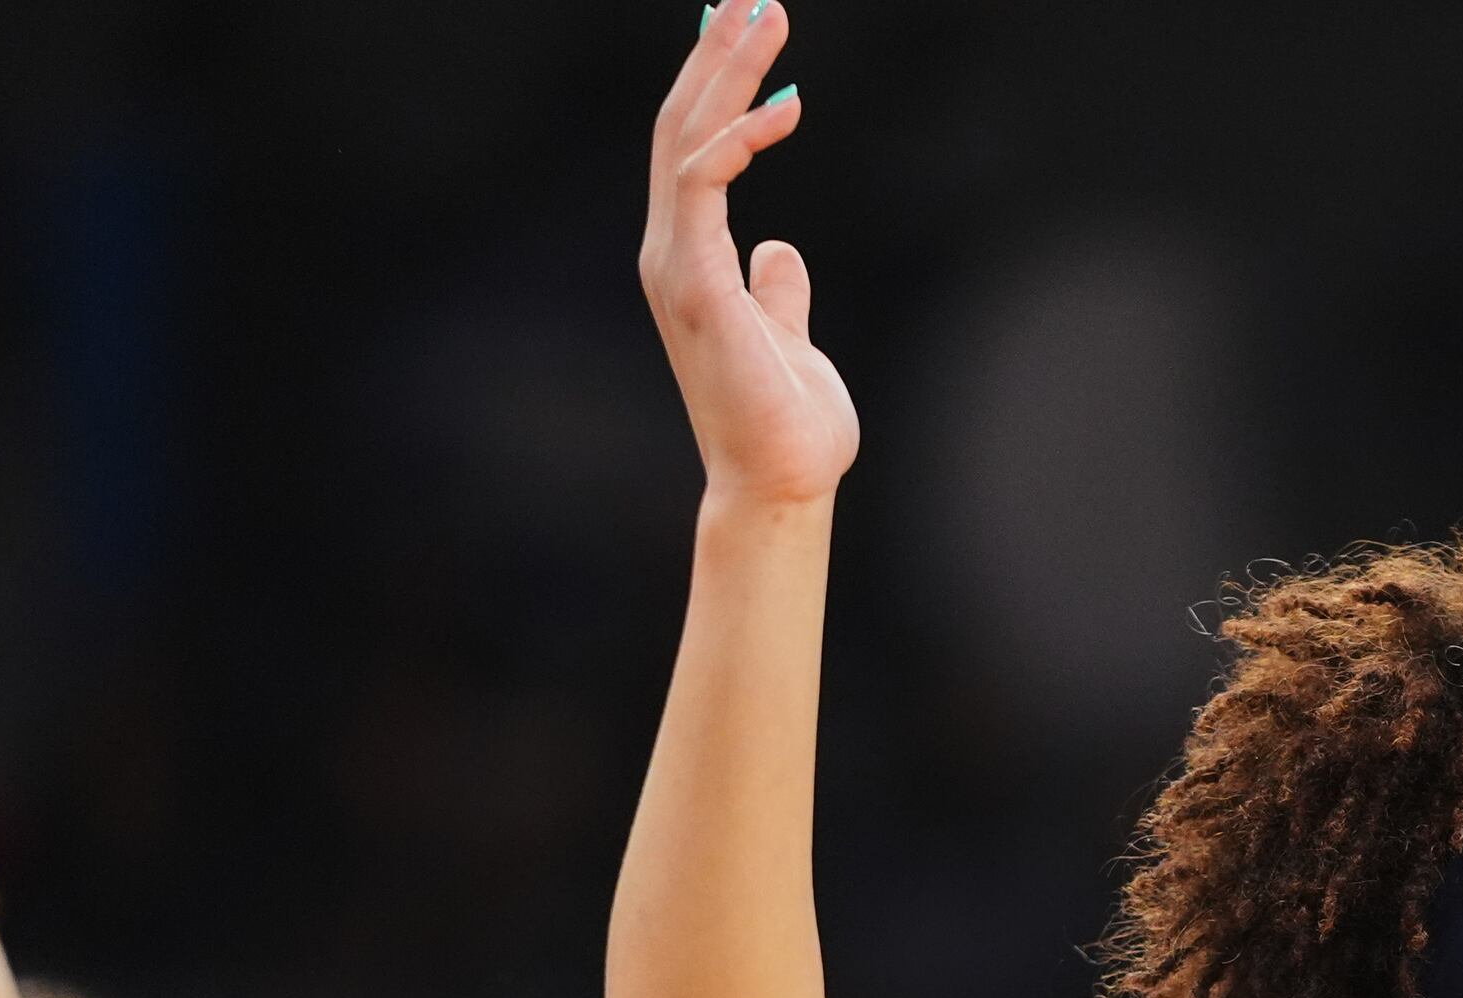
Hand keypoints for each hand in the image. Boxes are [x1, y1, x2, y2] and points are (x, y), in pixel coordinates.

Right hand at [641, 1, 856, 505]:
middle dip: (716, 56)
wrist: (782, 485)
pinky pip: (704, 182)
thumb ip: (778, 293)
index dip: (717, 86)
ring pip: (685, 139)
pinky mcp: (696, 281)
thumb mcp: (789, 337)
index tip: (754, 33)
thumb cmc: (788, 426)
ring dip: (724, 72)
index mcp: (692, 259)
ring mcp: (677, 266)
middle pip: (682, 127)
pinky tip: (783, 107)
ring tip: (764, 15)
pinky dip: (739, 136)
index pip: (692, 150)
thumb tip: (781, 253)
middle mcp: (673, 253)